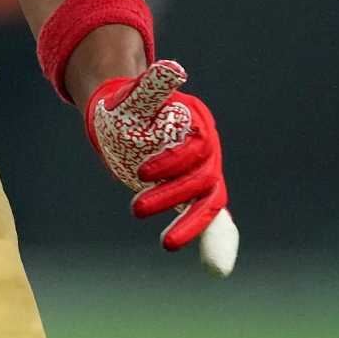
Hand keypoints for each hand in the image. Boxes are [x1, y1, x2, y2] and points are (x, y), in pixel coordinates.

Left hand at [85, 60, 238, 276]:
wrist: (122, 119)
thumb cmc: (127, 107)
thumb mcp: (134, 96)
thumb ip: (152, 86)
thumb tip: (173, 69)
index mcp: (197, 125)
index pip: (196, 149)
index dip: (172, 163)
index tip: (141, 174)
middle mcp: (206, 151)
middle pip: (202, 179)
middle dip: (173, 196)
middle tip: (136, 209)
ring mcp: (201, 173)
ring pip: (207, 202)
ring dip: (191, 225)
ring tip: (166, 243)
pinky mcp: (192, 193)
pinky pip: (210, 218)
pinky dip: (214, 240)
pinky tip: (215, 268)